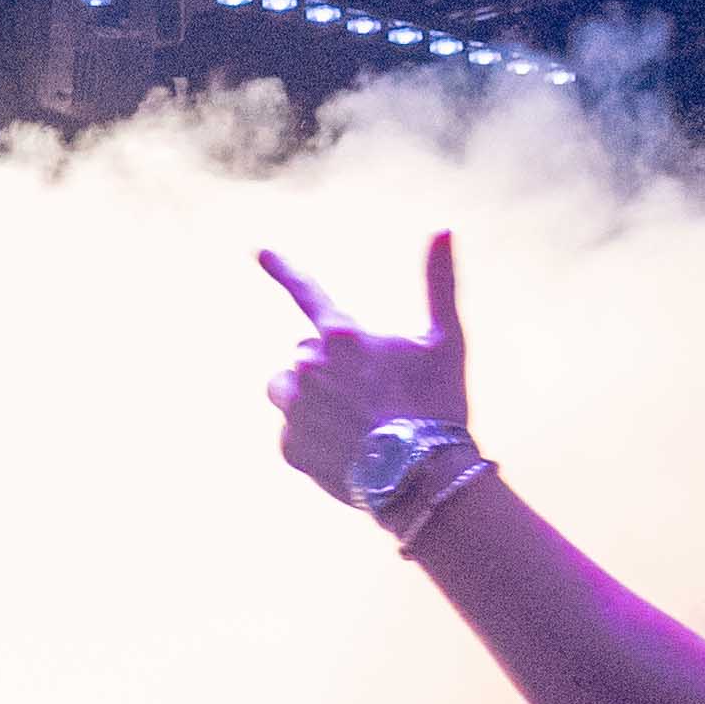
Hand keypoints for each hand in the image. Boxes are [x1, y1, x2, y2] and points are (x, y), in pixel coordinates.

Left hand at [254, 231, 472, 506]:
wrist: (424, 476)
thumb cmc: (438, 405)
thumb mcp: (445, 342)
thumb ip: (439, 284)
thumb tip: (442, 228)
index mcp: (342, 336)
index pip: (306, 293)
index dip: (283, 270)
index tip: (259, 250)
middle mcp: (307, 366)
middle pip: (304, 356)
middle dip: (325, 369)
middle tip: (367, 397)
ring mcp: (293, 408)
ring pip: (287, 392)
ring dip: (306, 399)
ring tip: (348, 422)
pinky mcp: (287, 446)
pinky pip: (289, 433)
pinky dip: (310, 439)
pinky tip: (344, 452)